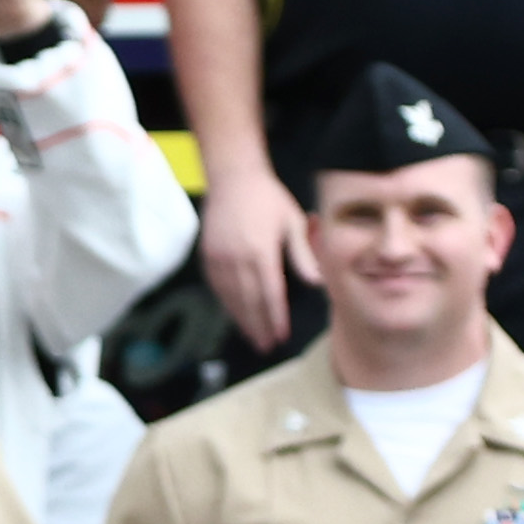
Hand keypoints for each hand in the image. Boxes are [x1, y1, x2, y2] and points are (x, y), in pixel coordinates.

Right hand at [197, 165, 313, 355]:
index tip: (282, 335)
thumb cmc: (267, 197)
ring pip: (231, 299)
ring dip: (243, 321)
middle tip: (267, 346)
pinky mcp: (208, 257)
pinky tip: (237, 315)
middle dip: (259, 326)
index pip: (270, 294)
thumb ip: (303, 253)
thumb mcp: (292, 220)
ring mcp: (219, 259)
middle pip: (249, 302)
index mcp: (260, 251)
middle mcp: (236, 259)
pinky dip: (228, 305)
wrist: (232, 177)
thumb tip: (316, 282)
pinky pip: (219, 289)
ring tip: (253, 337)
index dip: (276, 317)